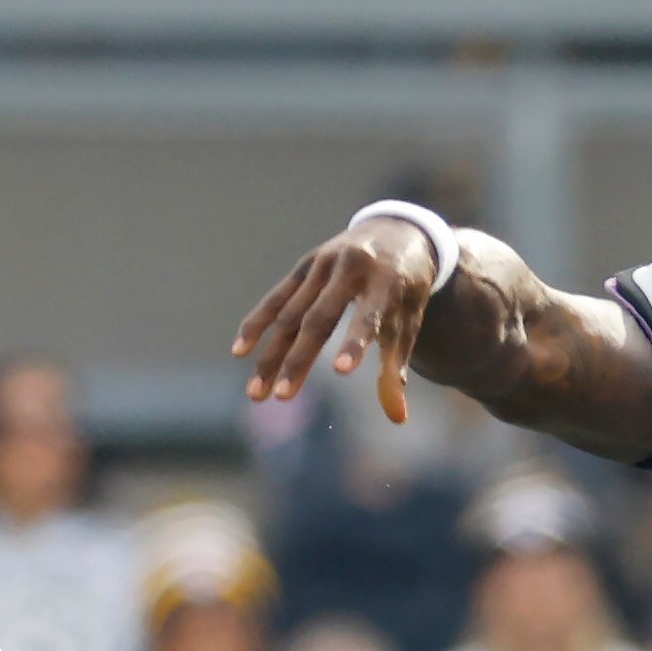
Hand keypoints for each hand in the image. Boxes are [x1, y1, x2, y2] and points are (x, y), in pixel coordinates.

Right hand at [231, 216, 442, 426]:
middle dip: (298, 360)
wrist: (395, 232)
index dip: (355, 342)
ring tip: (256, 392)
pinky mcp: (305, 266)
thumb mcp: (411, 320)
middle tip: (282, 397)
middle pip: (319, 319)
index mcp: (387, 281)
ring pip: (291, 314)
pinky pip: (277, 298)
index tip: (340, 371)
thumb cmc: (406, 288)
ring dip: (271, 354)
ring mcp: (323, 264)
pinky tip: (240, 352)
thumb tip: (397, 418)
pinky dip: (258, 323)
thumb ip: (398, 366)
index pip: (369, 316)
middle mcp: (352, 268)